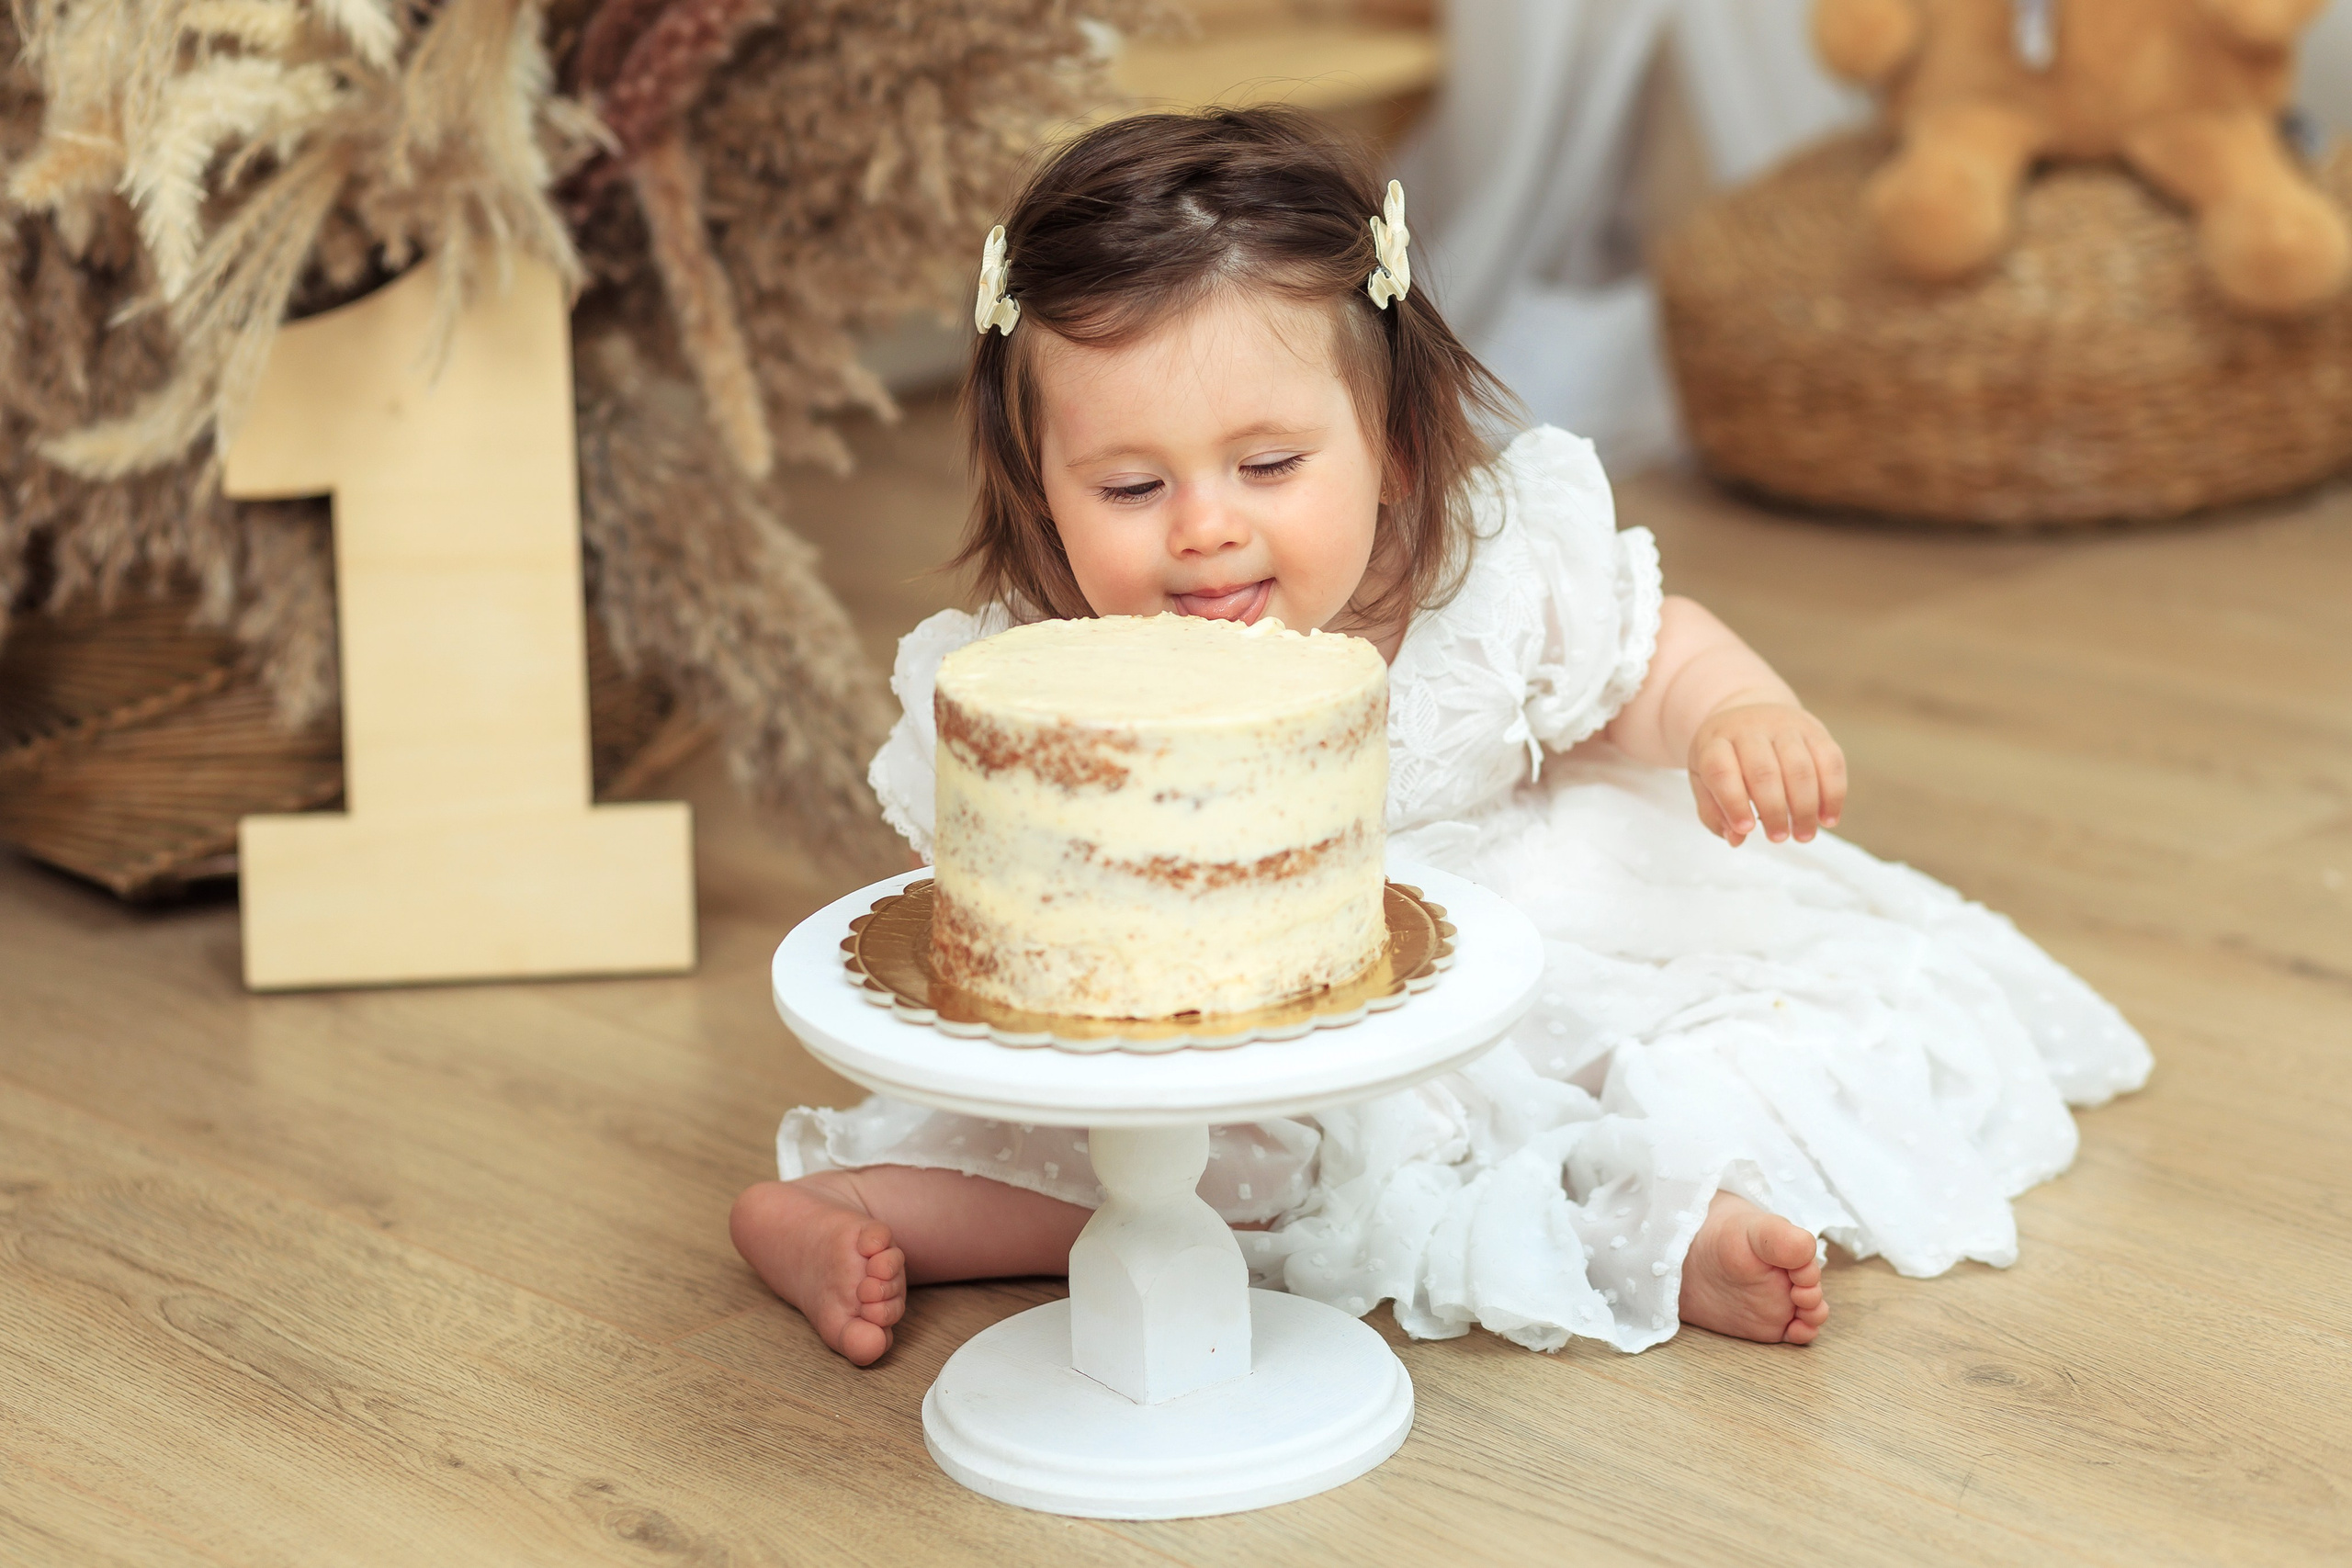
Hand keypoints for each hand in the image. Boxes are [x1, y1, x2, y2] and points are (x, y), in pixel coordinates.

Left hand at [1687, 702, 1846, 846]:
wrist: (1750, 711)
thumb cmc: (1727, 756)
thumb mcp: (1704, 780)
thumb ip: (1713, 812)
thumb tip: (1735, 838)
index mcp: (1715, 742)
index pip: (1721, 770)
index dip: (1733, 802)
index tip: (1746, 830)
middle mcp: (1750, 729)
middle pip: (1764, 771)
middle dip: (1774, 811)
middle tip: (1778, 837)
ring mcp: (1785, 726)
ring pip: (1800, 767)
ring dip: (1805, 808)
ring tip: (1803, 835)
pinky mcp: (1815, 730)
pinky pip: (1831, 761)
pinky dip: (1833, 794)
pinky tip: (1827, 819)